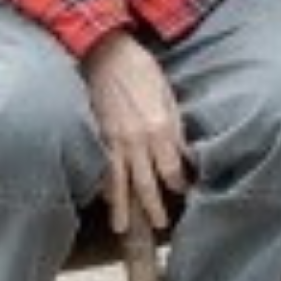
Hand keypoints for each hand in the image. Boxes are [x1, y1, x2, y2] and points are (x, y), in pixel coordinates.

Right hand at [82, 31, 189, 232]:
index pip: (172, 169)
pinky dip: (102, 186)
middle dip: (154, 208)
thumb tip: (182, 150)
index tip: (183, 191)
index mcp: (159, 126)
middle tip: (160, 225)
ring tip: (123, 229)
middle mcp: (137, 140)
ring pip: (119, 184)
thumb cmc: (139, 67)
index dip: (179, 184)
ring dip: (122, 209)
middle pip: (147, 184)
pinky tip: (103, 199)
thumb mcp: (166, 90)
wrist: (103, 52)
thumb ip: (174, 123)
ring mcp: (113, 141)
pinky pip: (100, 169)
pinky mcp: (96, 137)